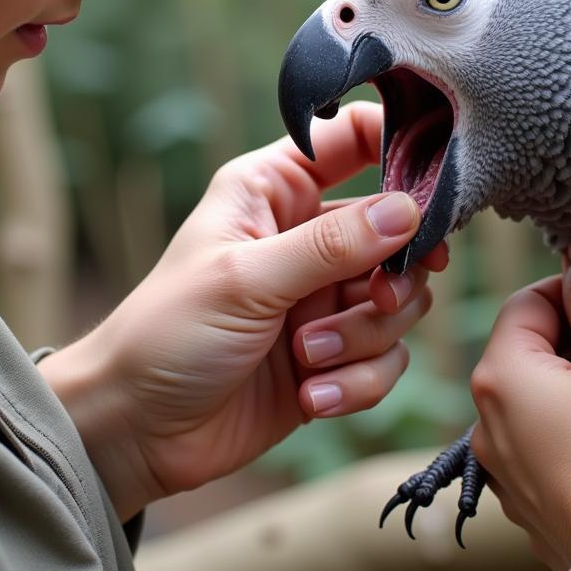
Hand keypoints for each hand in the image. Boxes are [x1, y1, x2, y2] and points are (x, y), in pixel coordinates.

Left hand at [40, 102, 445, 519]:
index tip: (436, 183)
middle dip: (390, 276)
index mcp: (274, 189)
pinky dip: (357, 381)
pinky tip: (310, 397)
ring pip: (400, 299)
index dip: (400, 146)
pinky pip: (385, 359)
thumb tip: (410, 210)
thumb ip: (331, 245)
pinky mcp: (333, 354)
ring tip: (306, 358)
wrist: (135, 432)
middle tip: (371, 298)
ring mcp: (322, 296)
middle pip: (398, 230)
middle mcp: (306, 235)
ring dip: (362, 336)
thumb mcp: (245, 280)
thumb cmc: (167, 334)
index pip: (353, 138)